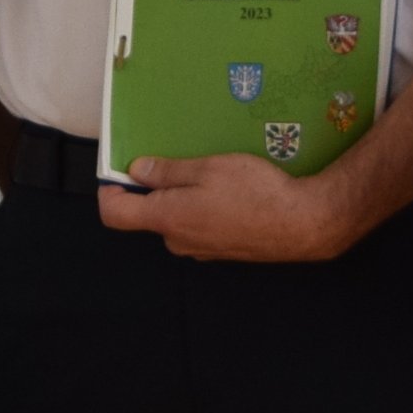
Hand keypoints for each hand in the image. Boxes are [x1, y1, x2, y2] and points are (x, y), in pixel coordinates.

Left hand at [99, 151, 360, 261]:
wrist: (303, 223)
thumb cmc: (256, 192)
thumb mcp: (209, 169)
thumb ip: (168, 172)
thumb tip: (137, 171)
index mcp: (168, 218)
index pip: (116, 215)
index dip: (109, 192)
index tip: (117, 173)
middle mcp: (178, 240)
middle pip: (149, 214)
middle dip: (157, 189)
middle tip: (181, 162)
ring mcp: (200, 250)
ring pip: (178, 220)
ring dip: (186, 199)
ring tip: (215, 175)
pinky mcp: (221, 251)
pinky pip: (201, 227)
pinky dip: (206, 210)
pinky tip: (232, 194)